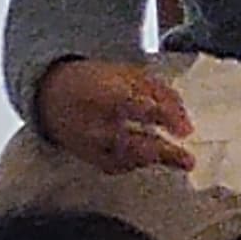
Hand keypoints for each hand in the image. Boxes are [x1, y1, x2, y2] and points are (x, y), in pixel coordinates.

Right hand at [36, 58, 196, 177]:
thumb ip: (160, 93)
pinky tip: (150, 157)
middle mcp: (95, 123)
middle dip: (163, 152)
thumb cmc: (96, 80)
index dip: (163, 118)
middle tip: (189, 160)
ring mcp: (89, 144)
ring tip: (179, 160)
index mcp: (105, 94)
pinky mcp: (87, 157)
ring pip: (126, 159)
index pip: (137, 108)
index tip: (185, 129)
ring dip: (155, 159)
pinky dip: (137, 163)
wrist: (51, 95)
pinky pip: (117, 166)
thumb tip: (184, 122)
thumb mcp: (129, 73)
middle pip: (132, 142)